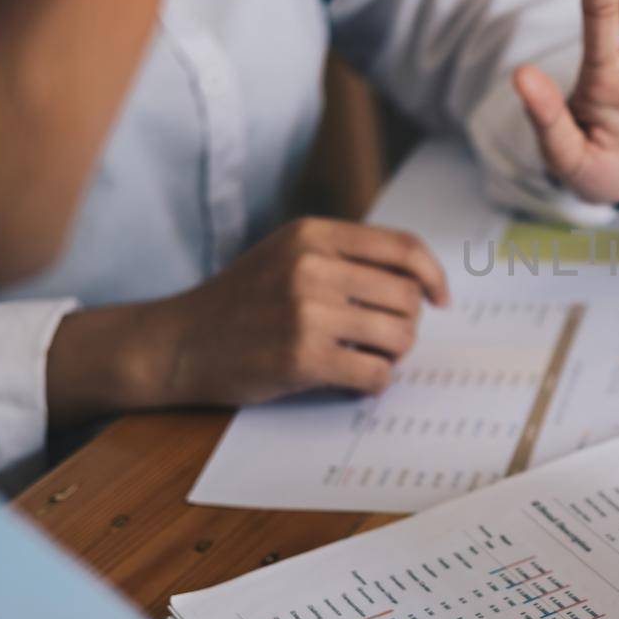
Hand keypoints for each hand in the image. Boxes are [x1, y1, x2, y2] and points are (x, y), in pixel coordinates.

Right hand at [47, 218, 447, 417]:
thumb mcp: (288, 254)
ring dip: (393, 355)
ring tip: (367, 358)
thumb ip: (346, 256)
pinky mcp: (302, 357)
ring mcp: (307, 312)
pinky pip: (375, 374)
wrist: (178, 343)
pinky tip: (354, 381)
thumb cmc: (241, 301)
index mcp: (315, 235)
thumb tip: (420, 280)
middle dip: (407, 324)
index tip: (440, 300)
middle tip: (383, 339)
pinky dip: (375, 383)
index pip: (405, 248)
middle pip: (407, 298)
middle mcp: (313, 267)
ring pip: (399, 337)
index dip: (434, 277)